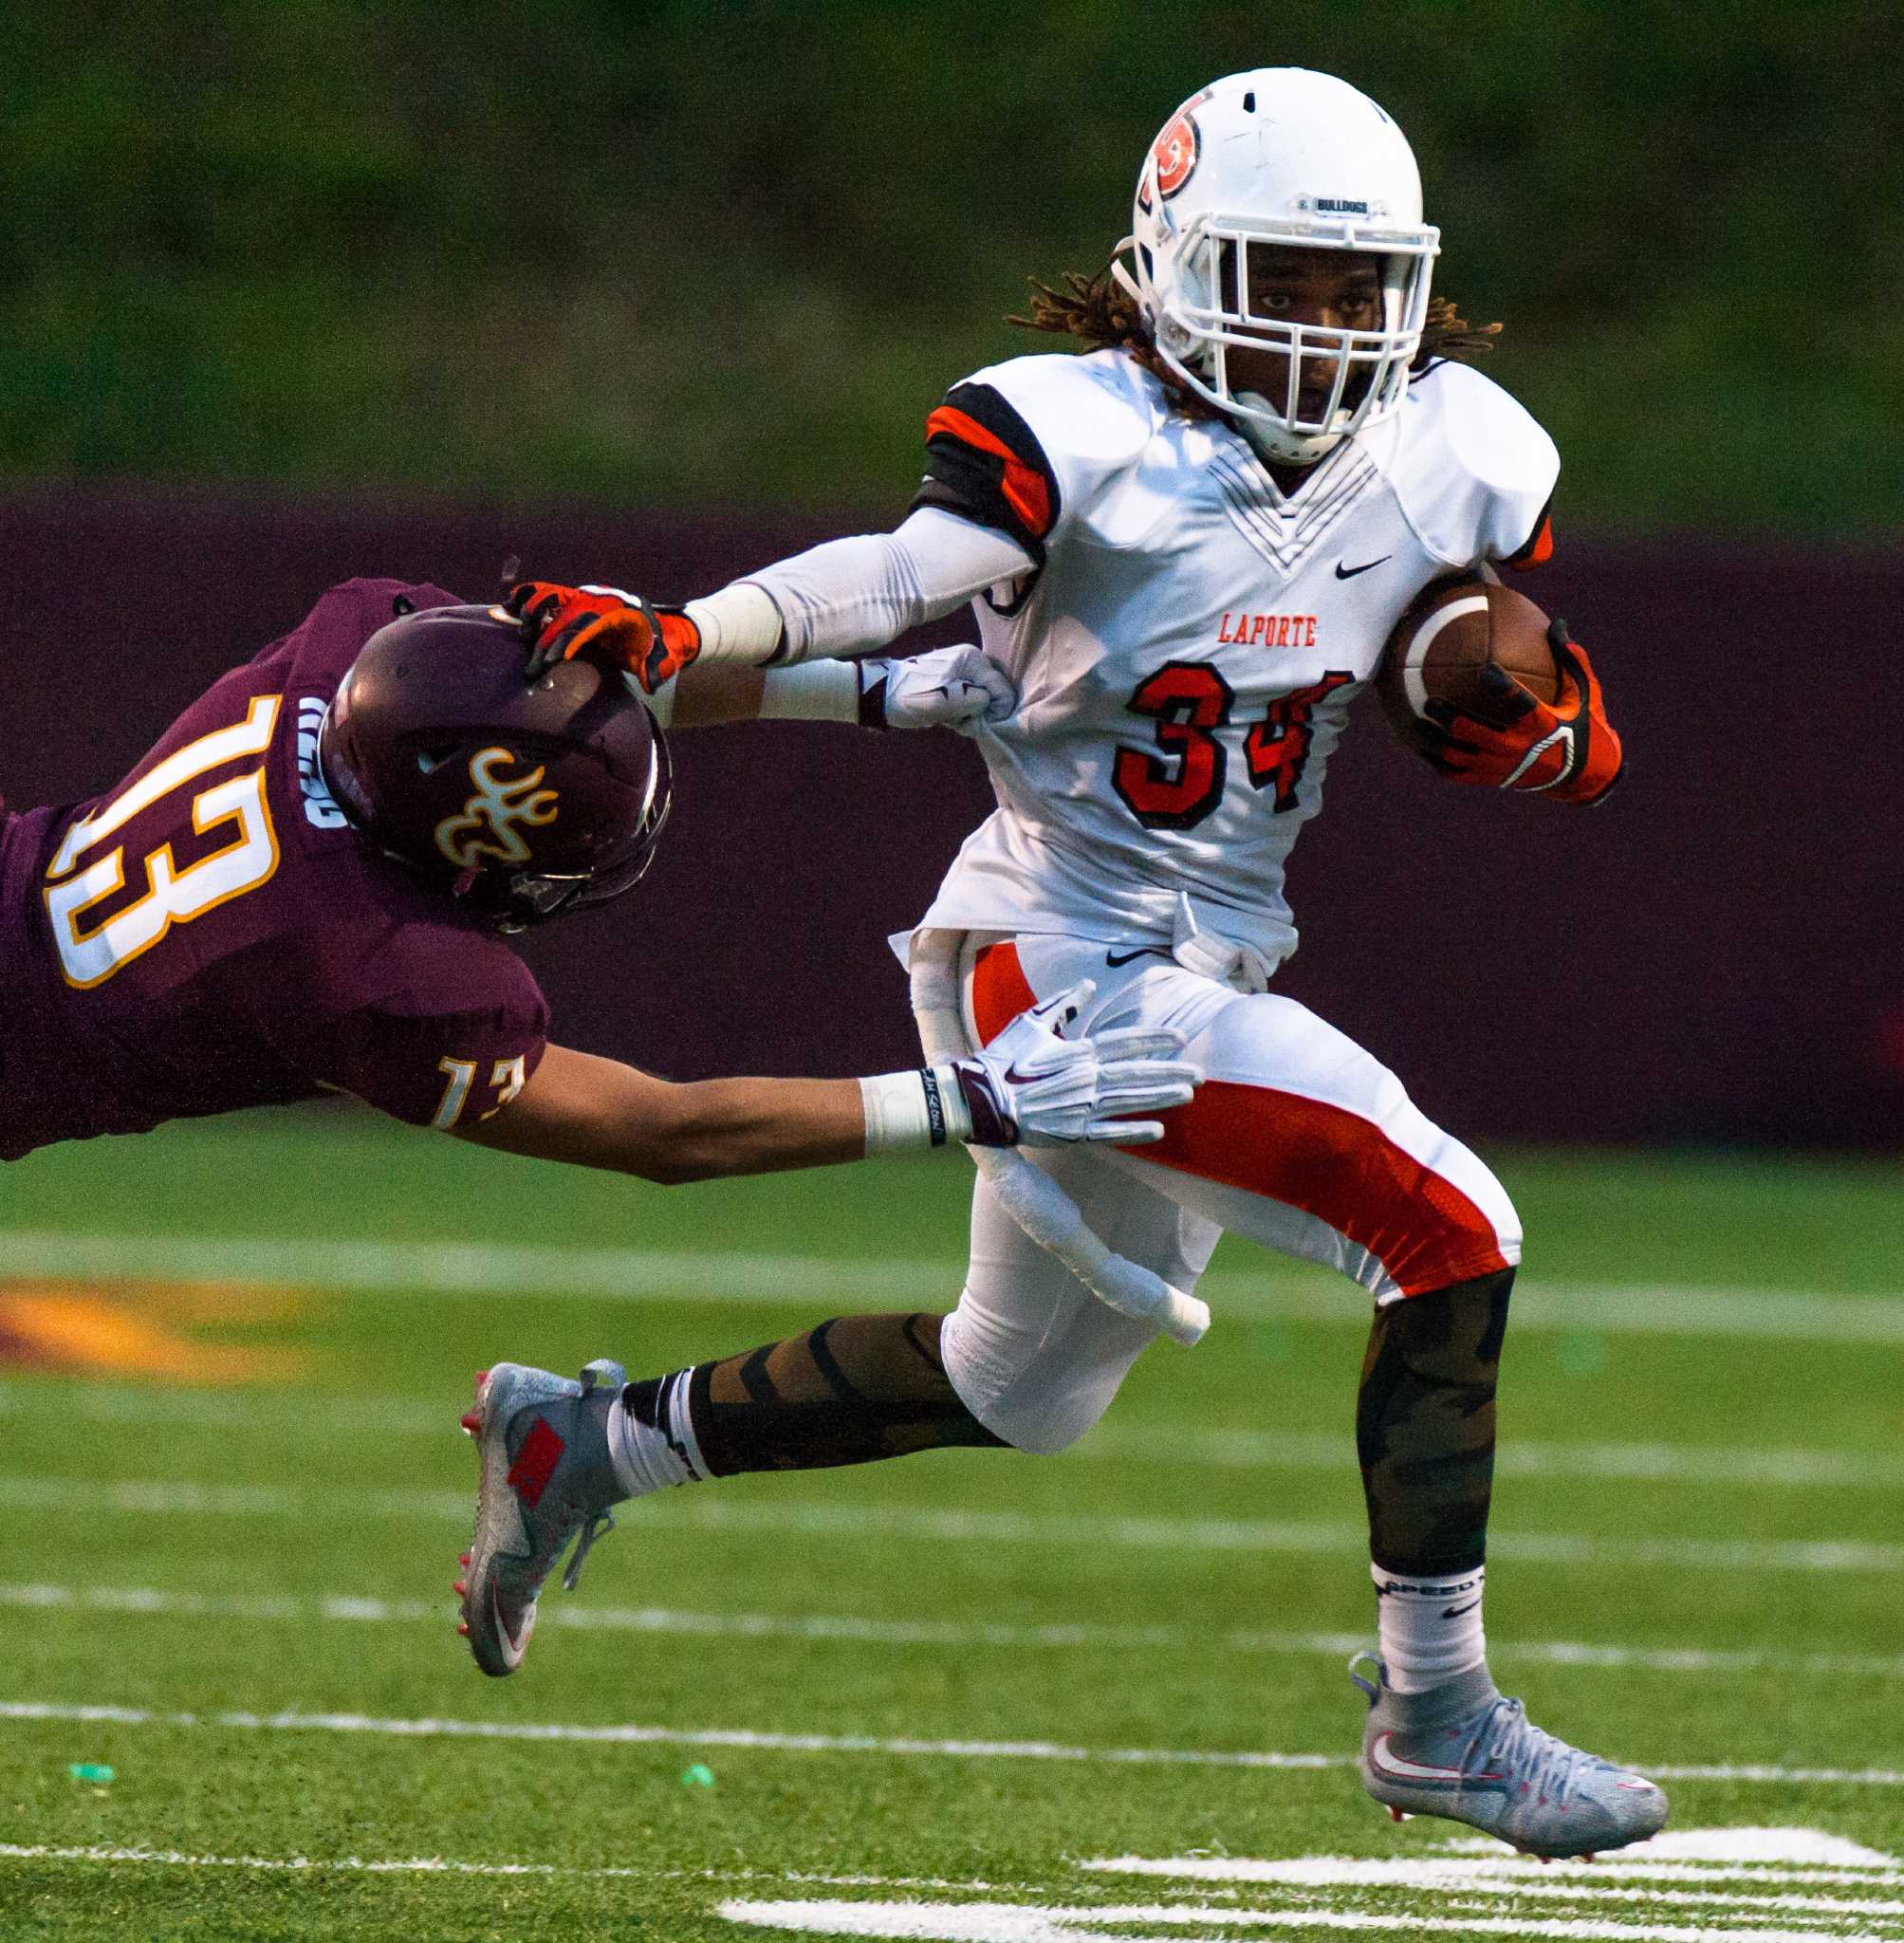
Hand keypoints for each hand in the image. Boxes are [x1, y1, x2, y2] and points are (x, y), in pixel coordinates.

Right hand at [506, 581, 701, 691]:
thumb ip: (655, 670)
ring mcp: (584, 597)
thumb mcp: (662, 659)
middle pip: (563, 613)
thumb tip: (652, 684)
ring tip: (517, 633)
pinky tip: (504, 608)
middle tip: (532, 668)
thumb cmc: (658, 646)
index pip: (587, 624)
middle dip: (544, 639)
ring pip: (550, 595)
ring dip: (531, 612)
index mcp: (618, 612)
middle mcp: (598, 600)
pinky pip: (545, 594)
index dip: (568, 640)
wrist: (661, 627)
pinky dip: (525, 597)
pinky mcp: (574, 600)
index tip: (550, 660)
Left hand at [856, 646, 1016, 731]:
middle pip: (994, 693)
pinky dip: (961, 711)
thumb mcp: (944, 702)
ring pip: (983, 698)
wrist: (878, 695)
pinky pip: (970, 699)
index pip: (1002, 689)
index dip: (996, 712)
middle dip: (981, 712)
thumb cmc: (909, 697)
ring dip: (969, 714)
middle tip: (958, 721)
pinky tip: (945, 715)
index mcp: (972, 658)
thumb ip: (976, 701)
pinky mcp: (955, 678)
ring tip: (947, 718)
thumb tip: (992, 705)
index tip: (976, 724)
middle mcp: (972, 658)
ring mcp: (963, 667)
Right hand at [952, 979, 1199, 1147]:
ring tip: (1188, 1095)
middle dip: (1171, 1072)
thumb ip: (1063, 1004)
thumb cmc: (1003, 1058)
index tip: (1181, 1037)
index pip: (1126, 1042)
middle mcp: (1086, 1078)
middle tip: (1200, 1074)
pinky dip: (1135, 1131)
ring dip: (1161, 1098)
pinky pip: (1111, 1133)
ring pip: (1130, 1101)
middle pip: (1137, 1073)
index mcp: (1077, 1051)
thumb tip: (1088, 986)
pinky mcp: (1073, 1132)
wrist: (980, 1099)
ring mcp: (1081, 1107)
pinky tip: (1158, 1130)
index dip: (1155, 1039)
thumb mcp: (1031, 1022)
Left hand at [1419, 623, 1623, 803]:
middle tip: (1430, 701)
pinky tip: (1421, 748)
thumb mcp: (1586, 694)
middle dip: (1447, 716)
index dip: (1501, 686)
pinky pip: (1455, 774)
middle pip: (1471, 732)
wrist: (1583, 777)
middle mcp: (1516, 747)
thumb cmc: (1585, 727)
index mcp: (1541, 724)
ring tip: (1416, 723)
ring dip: (1433, 740)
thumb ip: (1571, 659)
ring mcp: (1500, 767)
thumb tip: (1557, 623)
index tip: (1485, 670)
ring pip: (1456, 756)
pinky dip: (1436, 761)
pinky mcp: (1491, 780)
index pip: (1519, 703)